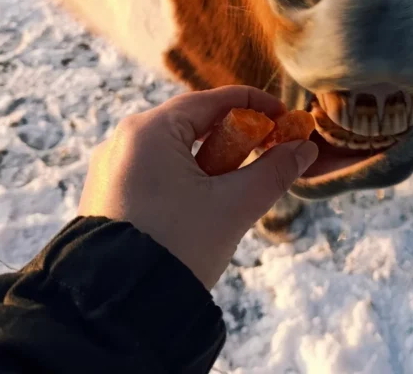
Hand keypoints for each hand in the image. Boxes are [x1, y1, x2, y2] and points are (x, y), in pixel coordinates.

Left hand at [78, 87, 317, 288]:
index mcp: (149, 131)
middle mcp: (123, 141)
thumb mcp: (233, 206)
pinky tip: (205, 202)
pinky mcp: (107, 195)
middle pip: (192, 123)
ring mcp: (110, 169)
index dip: (254, 104)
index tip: (284, 116)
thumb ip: (274, 171)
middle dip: (235, 136)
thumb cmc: (177, 249)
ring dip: (213, 160)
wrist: (117, 313)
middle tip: (267, 151)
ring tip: (238, 185)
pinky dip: (186, 177)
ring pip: (175, 149)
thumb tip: (306, 148)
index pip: (211, 100)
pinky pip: (156, 170)